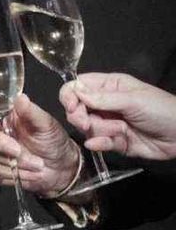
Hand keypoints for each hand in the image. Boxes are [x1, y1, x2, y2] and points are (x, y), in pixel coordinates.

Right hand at [0, 93, 78, 197]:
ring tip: (35, 164)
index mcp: (1, 112)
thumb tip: (20, 98)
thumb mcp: (46, 124)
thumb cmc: (52, 141)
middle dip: (0, 143)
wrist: (60, 168)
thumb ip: (31, 111)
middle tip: (20, 151)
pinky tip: (26, 172)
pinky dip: (9, 173)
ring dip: (11, 161)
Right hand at [60, 72, 175, 159]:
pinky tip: (103, 143)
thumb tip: (75, 91)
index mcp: (109, 86)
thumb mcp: (132, 100)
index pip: (78, 86)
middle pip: (77, 108)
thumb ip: (102, 98)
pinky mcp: (115, 141)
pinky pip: (99, 142)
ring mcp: (110, 123)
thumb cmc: (161, 110)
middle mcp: (105, 103)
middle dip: (80, 116)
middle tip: (87, 123)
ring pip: (87, 127)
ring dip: (99, 130)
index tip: (71, 106)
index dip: (70, 95)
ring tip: (119, 131)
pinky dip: (100, 143)